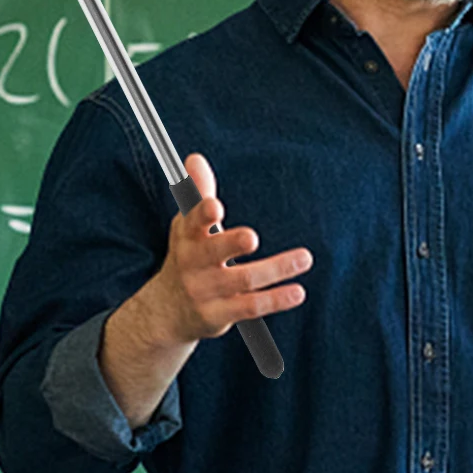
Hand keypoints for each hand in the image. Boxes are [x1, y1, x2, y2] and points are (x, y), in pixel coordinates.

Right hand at [145, 153, 311, 344]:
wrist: (168, 311)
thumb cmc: (188, 257)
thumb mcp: (187, 226)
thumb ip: (198, 193)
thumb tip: (195, 158)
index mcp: (186, 237)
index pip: (192, 222)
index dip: (202, 214)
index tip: (215, 206)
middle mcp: (192, 265)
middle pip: (212, 253)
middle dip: (230, 243)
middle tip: (252, 237)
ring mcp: (205, 292)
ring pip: (243, 280)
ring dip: (275, 269)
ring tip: (304, 258)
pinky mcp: (219, 315)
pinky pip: (251, 307)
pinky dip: (275, 300)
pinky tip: (297, 292)